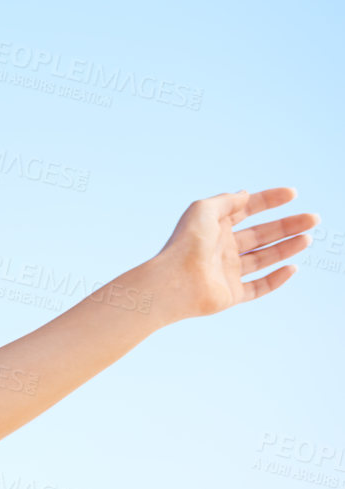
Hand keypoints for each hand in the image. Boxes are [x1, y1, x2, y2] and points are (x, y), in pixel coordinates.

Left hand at [148, 187, 316, 320]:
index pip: (246, 210)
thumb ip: (226, 200)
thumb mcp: (203, 209)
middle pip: (261, 234)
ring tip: (308, 238)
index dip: (269, 200)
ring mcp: (227, 272)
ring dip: (287, 248)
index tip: (293, 193)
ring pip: (263, 258)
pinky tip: (292, 268)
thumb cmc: (186, 243)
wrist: (175, 281)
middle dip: (288, 225)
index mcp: (214, 227)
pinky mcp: (231, 294)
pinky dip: (276, 279)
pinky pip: (258, 287)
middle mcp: (221, 249)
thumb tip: (244, 193)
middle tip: (313, 218)